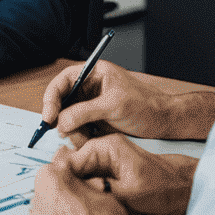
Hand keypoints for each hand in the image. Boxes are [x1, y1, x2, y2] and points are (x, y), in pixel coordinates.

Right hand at [37, 60, 214, 141]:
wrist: (166, 122)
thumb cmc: (145, 106)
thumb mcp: (113, 106)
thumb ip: (84, 112)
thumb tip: (61, 122)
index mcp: (92, 73)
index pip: (63, 81)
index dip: (52, 97)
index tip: (48, 116)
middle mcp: (89, 87)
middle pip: (62, 100)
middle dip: (61, 117)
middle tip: (61, 132)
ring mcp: (92, 104)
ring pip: (69, 117)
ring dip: (71, 130)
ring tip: (81, 140)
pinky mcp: (96, 120)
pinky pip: (79, 128)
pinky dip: (80, 136)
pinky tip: (87, 141)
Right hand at [65, 134, 196, 214]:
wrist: (184, 194)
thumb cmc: (164, 189)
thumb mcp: (131, 191)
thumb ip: (101, 189)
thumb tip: (75, 191)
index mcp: (105, 147)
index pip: (70, 159)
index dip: (63, 178)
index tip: (63, 198)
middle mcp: (101, 153)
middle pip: (72, 169)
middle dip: (71, 187)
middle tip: (74, 208)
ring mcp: (104, 165)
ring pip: (79, 179)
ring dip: (80, 194)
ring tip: (83, 210)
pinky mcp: (108, 177)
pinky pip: (90, 186)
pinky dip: (89, 197)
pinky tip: (92, 210)